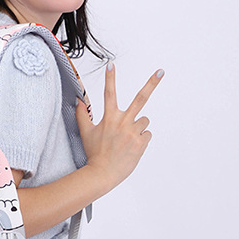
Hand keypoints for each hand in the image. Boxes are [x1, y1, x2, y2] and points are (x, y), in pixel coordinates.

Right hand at [75, 63, 163, 192]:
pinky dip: (141, 140)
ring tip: (127, 140)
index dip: (110, 78)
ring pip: (144, 121)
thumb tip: (78, 102)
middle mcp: (122, 122)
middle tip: (161, 71)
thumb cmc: (94, 154)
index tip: (111, 65)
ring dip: (138, 128)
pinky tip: (131, 148)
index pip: (109, 94)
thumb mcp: (86, 134)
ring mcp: (133, 132)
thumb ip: (82, 115)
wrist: (101, 174)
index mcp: (109, 118)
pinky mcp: (141, 142)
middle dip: (152, 83)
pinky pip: (147, 135)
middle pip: (140, 98)